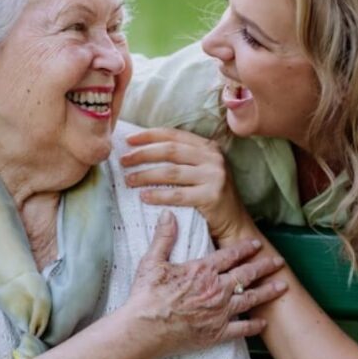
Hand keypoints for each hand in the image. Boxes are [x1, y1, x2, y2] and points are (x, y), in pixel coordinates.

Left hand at [121, 127, 252, 241]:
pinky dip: (158, 195)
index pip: (174, 135)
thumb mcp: (200, 169)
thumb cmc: (209, 195)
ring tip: (128, 180)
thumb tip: (141, 149)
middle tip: (123, 161)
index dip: (149, 136)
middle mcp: (213, 158)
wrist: (234, 223)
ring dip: (145, 175)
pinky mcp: (212, 196)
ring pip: (171, 172)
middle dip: (142, 154)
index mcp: (208, 147)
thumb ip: (180, 158)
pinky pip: (177, 195)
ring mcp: (214, 176)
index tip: (128, 140)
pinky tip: (144, 196)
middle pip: (170, 151)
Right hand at [122, 210, 286, 357]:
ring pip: (251, 299)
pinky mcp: (217, 332)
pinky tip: (264, 323)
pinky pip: (242, 328)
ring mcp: (220, 312)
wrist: (146, 329)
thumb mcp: (152, 261)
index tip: (256, 243)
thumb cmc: (147, 297)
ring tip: (281, 286)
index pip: (230, 255)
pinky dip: (255, 325)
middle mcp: (217, 289)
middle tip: (278, 261)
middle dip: (264, 266)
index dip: (245, 248)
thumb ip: (164, 237)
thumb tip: (168, 214)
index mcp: (203, 270)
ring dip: (268, 292)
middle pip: (247, 274)